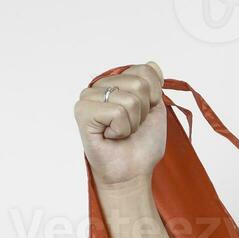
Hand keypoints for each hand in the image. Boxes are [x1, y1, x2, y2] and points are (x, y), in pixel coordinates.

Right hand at [73, 62, 166, 188]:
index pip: (145, 70)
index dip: (154, 97)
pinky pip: (117, 112)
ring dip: (132, 123)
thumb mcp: (156, 111)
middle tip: (131, 126)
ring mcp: (88, 97)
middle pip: (139, 84)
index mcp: (117, 83)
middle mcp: (100, 86)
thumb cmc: (141, 145)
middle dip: (144, 111)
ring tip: (121, 132)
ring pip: (130, 99)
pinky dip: (121, 129)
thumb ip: (154, 86)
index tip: (144, 114)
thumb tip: (153, 64)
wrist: (132, 172)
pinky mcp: (82, 111)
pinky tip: (111, 136)